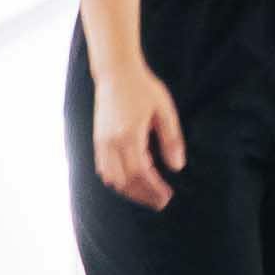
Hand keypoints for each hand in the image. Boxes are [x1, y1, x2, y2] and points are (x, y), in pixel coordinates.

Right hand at [91, 70, 184, 209]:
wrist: (115, 72)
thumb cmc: (143, 89)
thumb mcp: (164, 111)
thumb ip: (171, 140)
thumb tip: (177, 167)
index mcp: (129, 136)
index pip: (141, 173)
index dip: (153, 189)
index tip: (167, 197)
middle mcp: (111, 143)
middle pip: (124, 181)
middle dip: (143, 195)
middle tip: (161, 202)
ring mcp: (101, 142)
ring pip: (112, 178)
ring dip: (129, 190)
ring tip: (148, 194)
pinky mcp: (98, 140)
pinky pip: (103, 169)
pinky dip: (117, 180)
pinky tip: (132, 181)